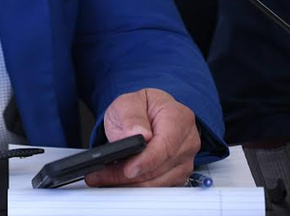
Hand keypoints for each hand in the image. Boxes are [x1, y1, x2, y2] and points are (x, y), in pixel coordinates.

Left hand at [85, 88, 200, 186]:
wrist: (148, 114)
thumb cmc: (140, 107)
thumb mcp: (128, 102)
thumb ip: (131, 116)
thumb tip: (137, 133)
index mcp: (178, 117)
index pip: (166, 145)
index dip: (147, 160)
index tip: (128, 169)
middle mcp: (187, 140)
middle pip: (161, 166)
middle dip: (130, 175)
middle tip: (102, 175)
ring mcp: (186, 158)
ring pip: (160, 181)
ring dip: (131, 183)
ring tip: (104, 178)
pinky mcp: (179, 172)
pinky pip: (159, 186)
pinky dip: (138, 185)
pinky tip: (120, 180)